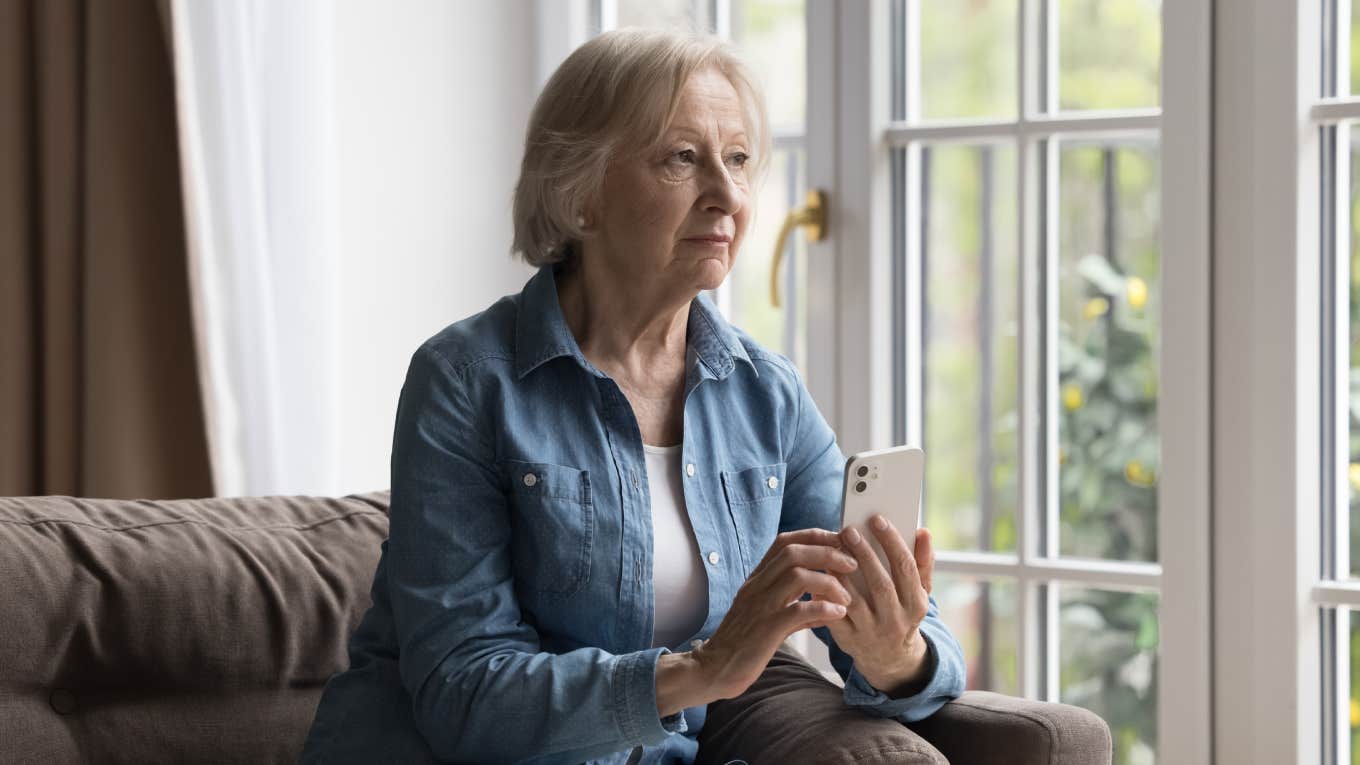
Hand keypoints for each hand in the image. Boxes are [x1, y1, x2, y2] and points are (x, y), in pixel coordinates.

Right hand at [694, 528, 858, 699]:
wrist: (714, 670)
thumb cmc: (743, 644)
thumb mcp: (769, 618)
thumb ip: (795, 609)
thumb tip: (827, 608)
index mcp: (757, 579)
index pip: (785, 542)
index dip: (815, 537)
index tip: (840, 543)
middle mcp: (756, 586)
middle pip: (793, 552)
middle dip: (828, 552)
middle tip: (852, 565)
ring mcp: (760, 606)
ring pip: (796, 575)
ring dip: (828, 582)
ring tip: (847, 597)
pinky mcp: (765, 629)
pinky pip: (797, 611)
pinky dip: (822, 609)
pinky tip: (838, 614)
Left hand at [825, 516, 935, 695]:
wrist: (890, 657)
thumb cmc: (903, 612)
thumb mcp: (919, 592)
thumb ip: (922, 562)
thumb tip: (923, 531)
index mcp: (916, 604)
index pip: (906, 568)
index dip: (892, 542)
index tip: (877, 519)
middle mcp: (896, 620)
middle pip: (880, 583)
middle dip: (864, 554)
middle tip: (849, 530)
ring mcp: (871, 632)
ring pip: (854, 599)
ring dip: (841, 572)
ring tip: (832, 548)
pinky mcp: (849, 639)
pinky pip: (834, 614)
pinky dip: (826, 594)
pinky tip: (821, 574)